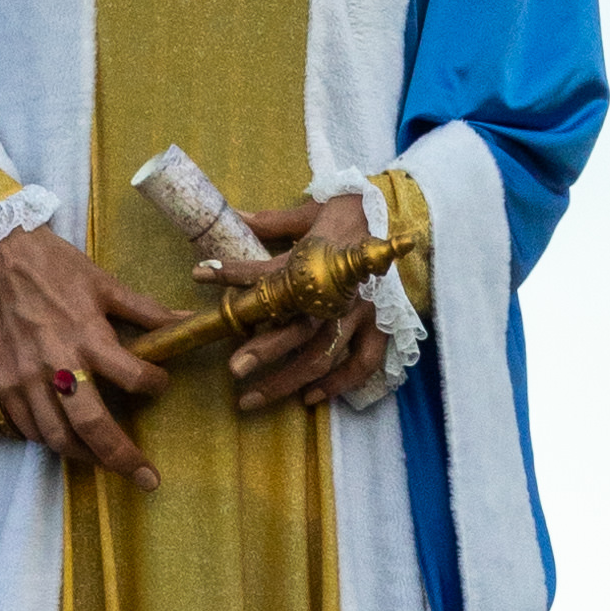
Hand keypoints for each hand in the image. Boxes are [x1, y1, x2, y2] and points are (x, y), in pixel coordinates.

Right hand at [0, 222, 185, 481]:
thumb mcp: (105, 283)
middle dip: (122, 458)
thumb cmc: (55, 266)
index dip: (155, 385)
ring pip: (58, 437)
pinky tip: (66, 440)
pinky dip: (49, 441)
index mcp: (89, 334)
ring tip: (106, 463)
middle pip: (93, 426)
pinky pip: (27, 427)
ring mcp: (27, 377)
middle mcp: (59, 362)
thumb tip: (186, 321)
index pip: (135, 377)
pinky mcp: (4, 382)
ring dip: (86, 457)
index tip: (160, 385)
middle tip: (146, 478)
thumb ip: (146, 311)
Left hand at [228, 193, 393, 412]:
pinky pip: (361, 365)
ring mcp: (362, 313)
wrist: (410, 212)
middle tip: (233, 369)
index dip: (232, 272)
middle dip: (264, 349)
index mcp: (318, 259)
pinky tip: (309, 399)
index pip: (268, 269)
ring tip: (252, 398)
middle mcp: (338, 292)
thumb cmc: (357, 212)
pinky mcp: (383, 327)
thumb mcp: (313, 211)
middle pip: (297, 327)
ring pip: (323, 356)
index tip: (199, 274)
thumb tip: (236, 215)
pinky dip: (337, 385)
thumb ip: (274, 221)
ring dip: (287, 380)